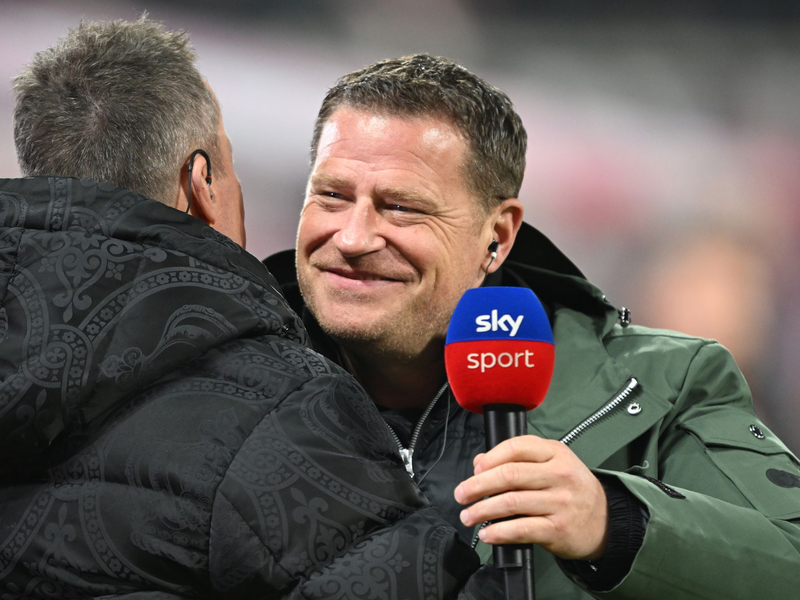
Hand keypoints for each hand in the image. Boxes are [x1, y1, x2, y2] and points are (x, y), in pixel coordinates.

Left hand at [454, 435, 607, 559]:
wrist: (605, 520)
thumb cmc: (571, 489)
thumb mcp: (552, 463)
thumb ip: (518, 459)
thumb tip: (481, 462)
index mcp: (556, 453)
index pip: (516, 447)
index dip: (490, 457)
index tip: (475, 469)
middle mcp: (559, 475)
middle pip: (509, 475)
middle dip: (477, 485)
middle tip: (461, 494)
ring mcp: (560, 502)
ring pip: (511, 502)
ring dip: (482, 510)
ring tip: (468, 515)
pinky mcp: (558, 529)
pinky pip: (521, 529)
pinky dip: (499, 532)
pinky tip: (487, 533)